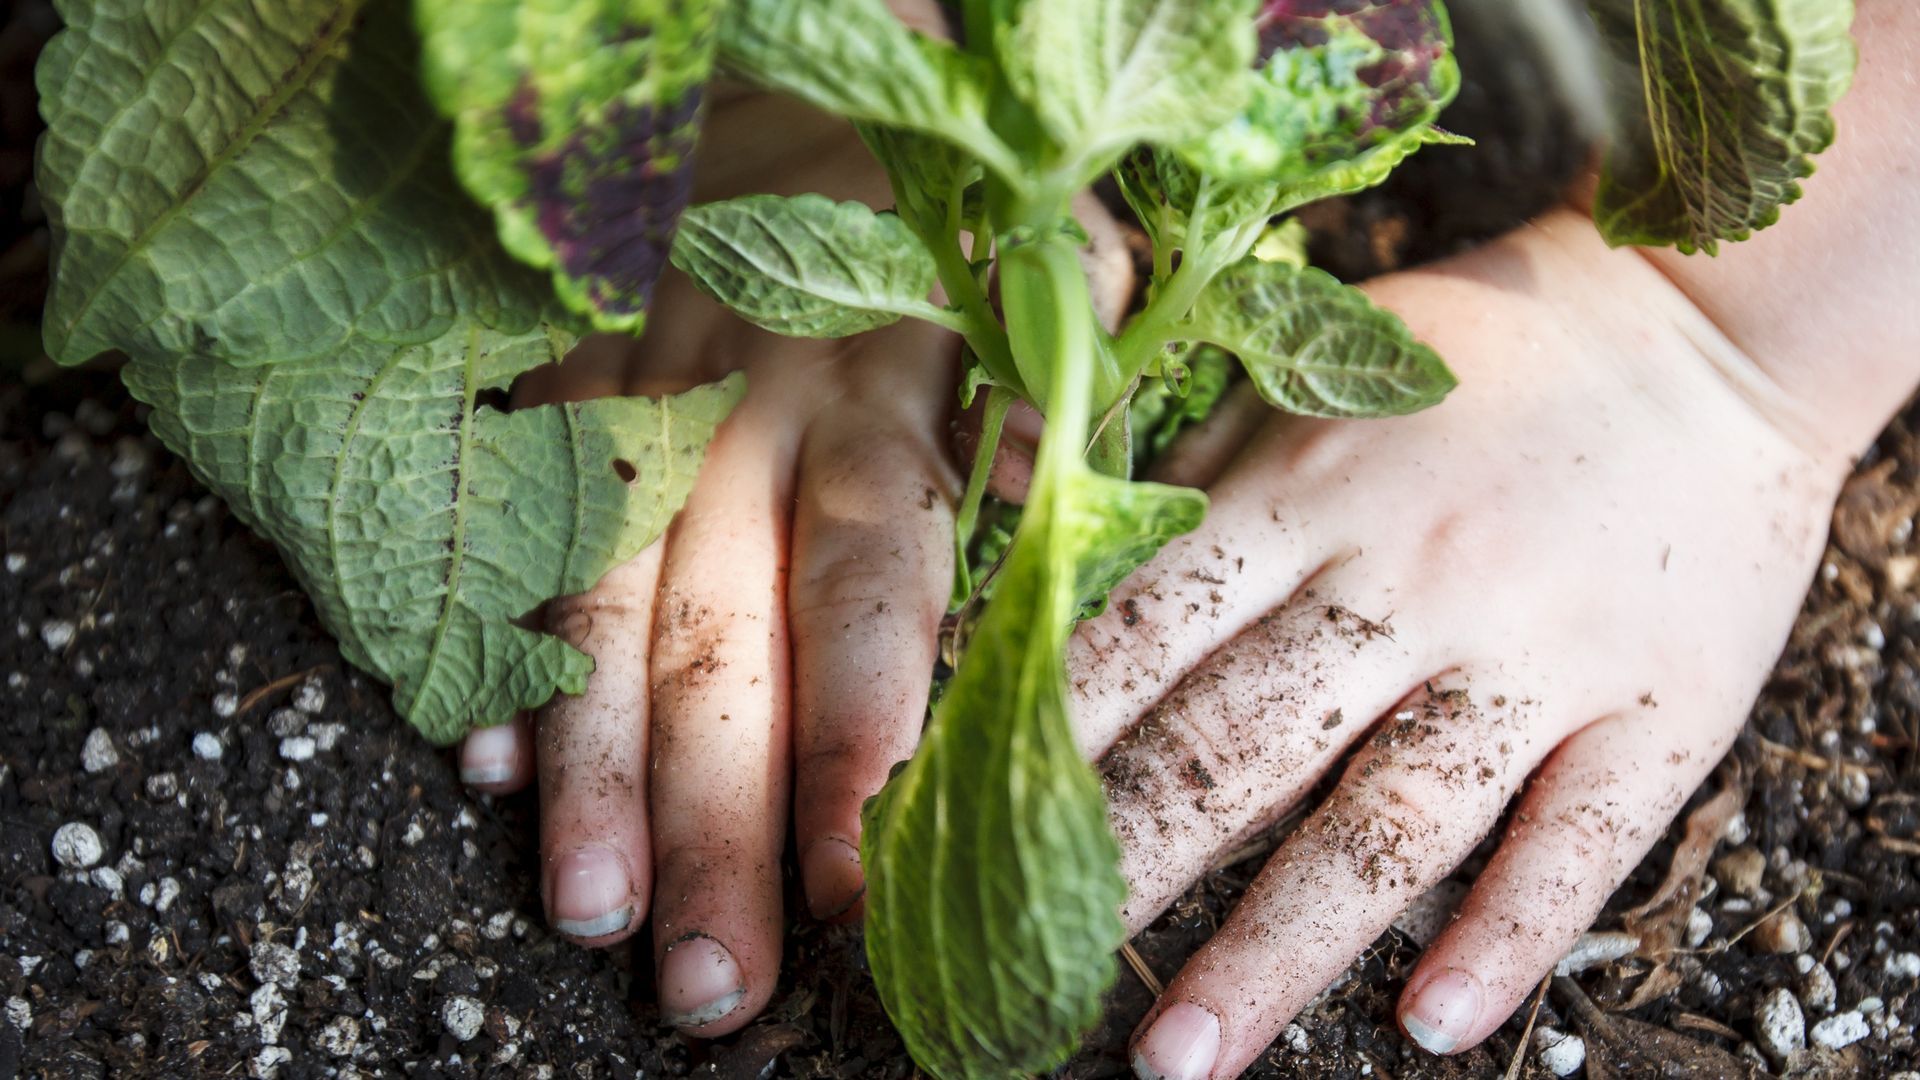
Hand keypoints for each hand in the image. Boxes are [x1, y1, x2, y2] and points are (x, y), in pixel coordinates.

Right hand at [452, 85, 965, 1034]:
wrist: (787, 91)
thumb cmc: (938, 229)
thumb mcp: (1033, 299)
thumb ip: (1046, 432)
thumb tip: (1059, 572)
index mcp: (882, 389)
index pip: (871, 579)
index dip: (860, 733)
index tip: (856, 881)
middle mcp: (746, 406)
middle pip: (723, 633)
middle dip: (716, 815)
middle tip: (712, 980)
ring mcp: (635, 399)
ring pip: (597, 602)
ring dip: (591, 769)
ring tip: (595, 912)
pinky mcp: (562, 390)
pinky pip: (515, 529)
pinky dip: (495, 648)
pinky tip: (481, 773)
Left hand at [1087, 8, 1919, 1074]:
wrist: (1708, 326)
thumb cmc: (1488, 352)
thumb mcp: (1321, 371)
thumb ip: (1185, 456)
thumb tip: (1025, 503)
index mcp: (1314, 491)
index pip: (1150, 630)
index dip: (1049, 729)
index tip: (963, 818)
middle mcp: (1414, 582)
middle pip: (1243, 744)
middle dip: (1126, 861)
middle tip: (1029, 969)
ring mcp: (1539, 658)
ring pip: (1388, 823)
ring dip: (1277, 949)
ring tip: (1182, 1055)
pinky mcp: (1658, 714)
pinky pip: (1578, 843)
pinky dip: (1506, 937)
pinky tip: (1430, 1023)